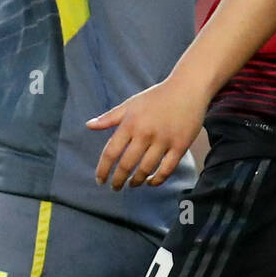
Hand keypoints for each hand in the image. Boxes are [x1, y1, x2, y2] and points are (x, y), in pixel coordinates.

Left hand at [88, 77, 208, 189]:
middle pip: (127, 165)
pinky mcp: (180, 146)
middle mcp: (145, 133)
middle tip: (115, 187)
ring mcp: (164, 140)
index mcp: (130, 123)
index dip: (103, 169)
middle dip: (118, 180)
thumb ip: (109, 117)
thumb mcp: (130, 104)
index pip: (111, 152)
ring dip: (137, 181)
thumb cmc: (156, 97)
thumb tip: (88, 126)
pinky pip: (167, 169)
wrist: (187, 88)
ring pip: (146, 169)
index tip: (100, 180)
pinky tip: (151, 182)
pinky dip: (157, 180)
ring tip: (132, 184)